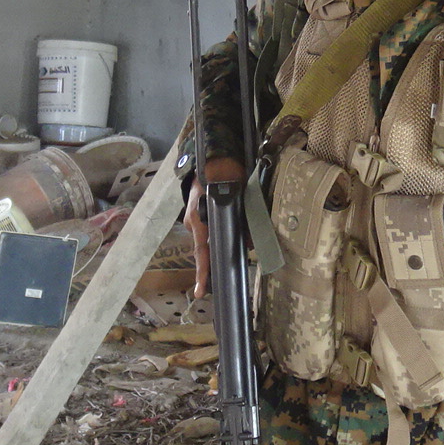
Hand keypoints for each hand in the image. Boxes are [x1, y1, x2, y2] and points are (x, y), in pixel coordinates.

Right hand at [183, 157, 243, 297]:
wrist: (211, 153)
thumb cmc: (222, 170)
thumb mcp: (234, 191)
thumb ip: (241, 216)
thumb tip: (249, 242)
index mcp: (198, 218)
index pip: (201, 251)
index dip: (203, 272)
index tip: (200, 292)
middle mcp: (194, 221)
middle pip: (204, 249)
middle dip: (213, 264)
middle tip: (213, 284)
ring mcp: (195, 217)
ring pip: (209, 239)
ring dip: (220, 246)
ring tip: (231, 253)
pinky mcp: (200, 213)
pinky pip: (209, 230)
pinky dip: (220, 235)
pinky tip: (232, 236)